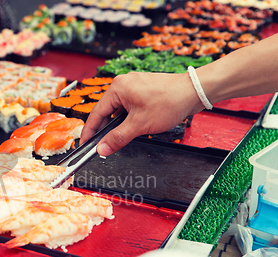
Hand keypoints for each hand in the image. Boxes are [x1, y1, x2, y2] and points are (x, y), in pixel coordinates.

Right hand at [80, 71, 204, 155]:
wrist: (194, 91)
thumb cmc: (169, 102)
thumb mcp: (139, 125)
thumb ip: (117, 138)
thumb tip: (102, 149)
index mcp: (117, 88)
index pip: (96, 113)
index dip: (90, 131)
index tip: (85, 143)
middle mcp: (123, 84)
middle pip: (106, 111)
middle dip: (105, 129)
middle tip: (102, 145)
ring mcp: (133, 86)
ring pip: (118, 110)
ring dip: (118, 124)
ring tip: (120, 137)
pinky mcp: (142, 90)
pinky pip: (128, 106)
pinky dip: (127, 118)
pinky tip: (132, 127)